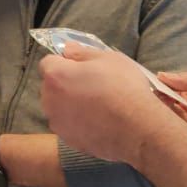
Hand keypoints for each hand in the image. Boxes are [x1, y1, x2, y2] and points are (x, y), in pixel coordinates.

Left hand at [39, 42, 169, 162]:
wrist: (138, 128)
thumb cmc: (124, 88)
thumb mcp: (109, 59)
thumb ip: (82, 52)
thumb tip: (67, 47)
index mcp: (55, 75)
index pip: (49, 62)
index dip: (65, 62)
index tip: (83, 68)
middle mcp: (48, 98)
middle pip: (51, 85)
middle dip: (66, 83)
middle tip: (93, 86)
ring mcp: (56, 120)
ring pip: (58, 106)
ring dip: (70, 103)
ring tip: (97, 106)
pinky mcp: (66, 138)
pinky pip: (67, 124)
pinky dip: (77, 122)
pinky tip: (98, 121)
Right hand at [159, 71, 186, 158]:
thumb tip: (163, 76)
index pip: (167, 89)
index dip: (157, 88)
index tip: (151, 87)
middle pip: (162, 108)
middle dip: (156, 105)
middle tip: (154, 103)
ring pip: (166, 124)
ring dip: (161, 121)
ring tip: (162, 116)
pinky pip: (177, 142)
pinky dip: (170, 137)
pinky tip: (169, 131)